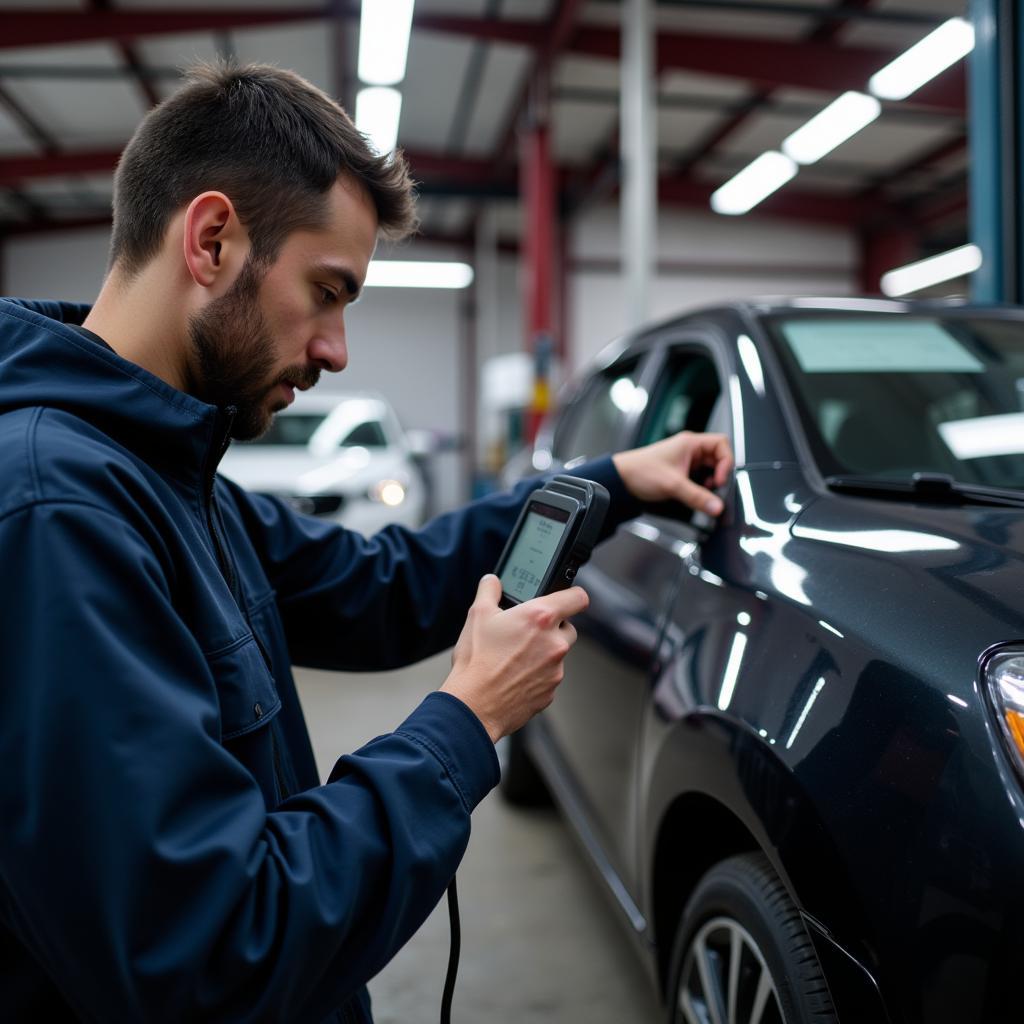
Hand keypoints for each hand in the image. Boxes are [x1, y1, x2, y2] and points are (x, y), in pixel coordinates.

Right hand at [440, 575, 589, 742]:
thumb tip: (492, 582)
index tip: (565, 598)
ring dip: (543, 653)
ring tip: (514, 657)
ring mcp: (555, 670)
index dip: (572, 595)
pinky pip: (549, 677)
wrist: (474, 705)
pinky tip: (514, 676)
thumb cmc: (477, 662)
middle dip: (552, 628)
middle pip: (568, 628)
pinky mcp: (550, 692)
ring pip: (558, 654)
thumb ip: (489, 590)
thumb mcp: (477, 615)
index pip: (578, 598)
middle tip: (527, 631)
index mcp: (541, 618)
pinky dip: (537, 675)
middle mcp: (554, 643)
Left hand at [612, 431, 732, 515]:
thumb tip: (717, 507)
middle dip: (719, 475)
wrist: (621, 480)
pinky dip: (701, 487)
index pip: (721, 444)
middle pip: (718, 459)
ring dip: (710, 483)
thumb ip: (697, 497)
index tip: (720, 479)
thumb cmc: (640, 471)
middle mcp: (690, 450)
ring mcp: (686, 461)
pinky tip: (695, 495)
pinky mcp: (681, 472)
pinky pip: (699, 478)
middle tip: (714, 489)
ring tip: (703, 493)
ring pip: (709, 470)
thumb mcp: (673, 485)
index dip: (726, 462)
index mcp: (690, 443)